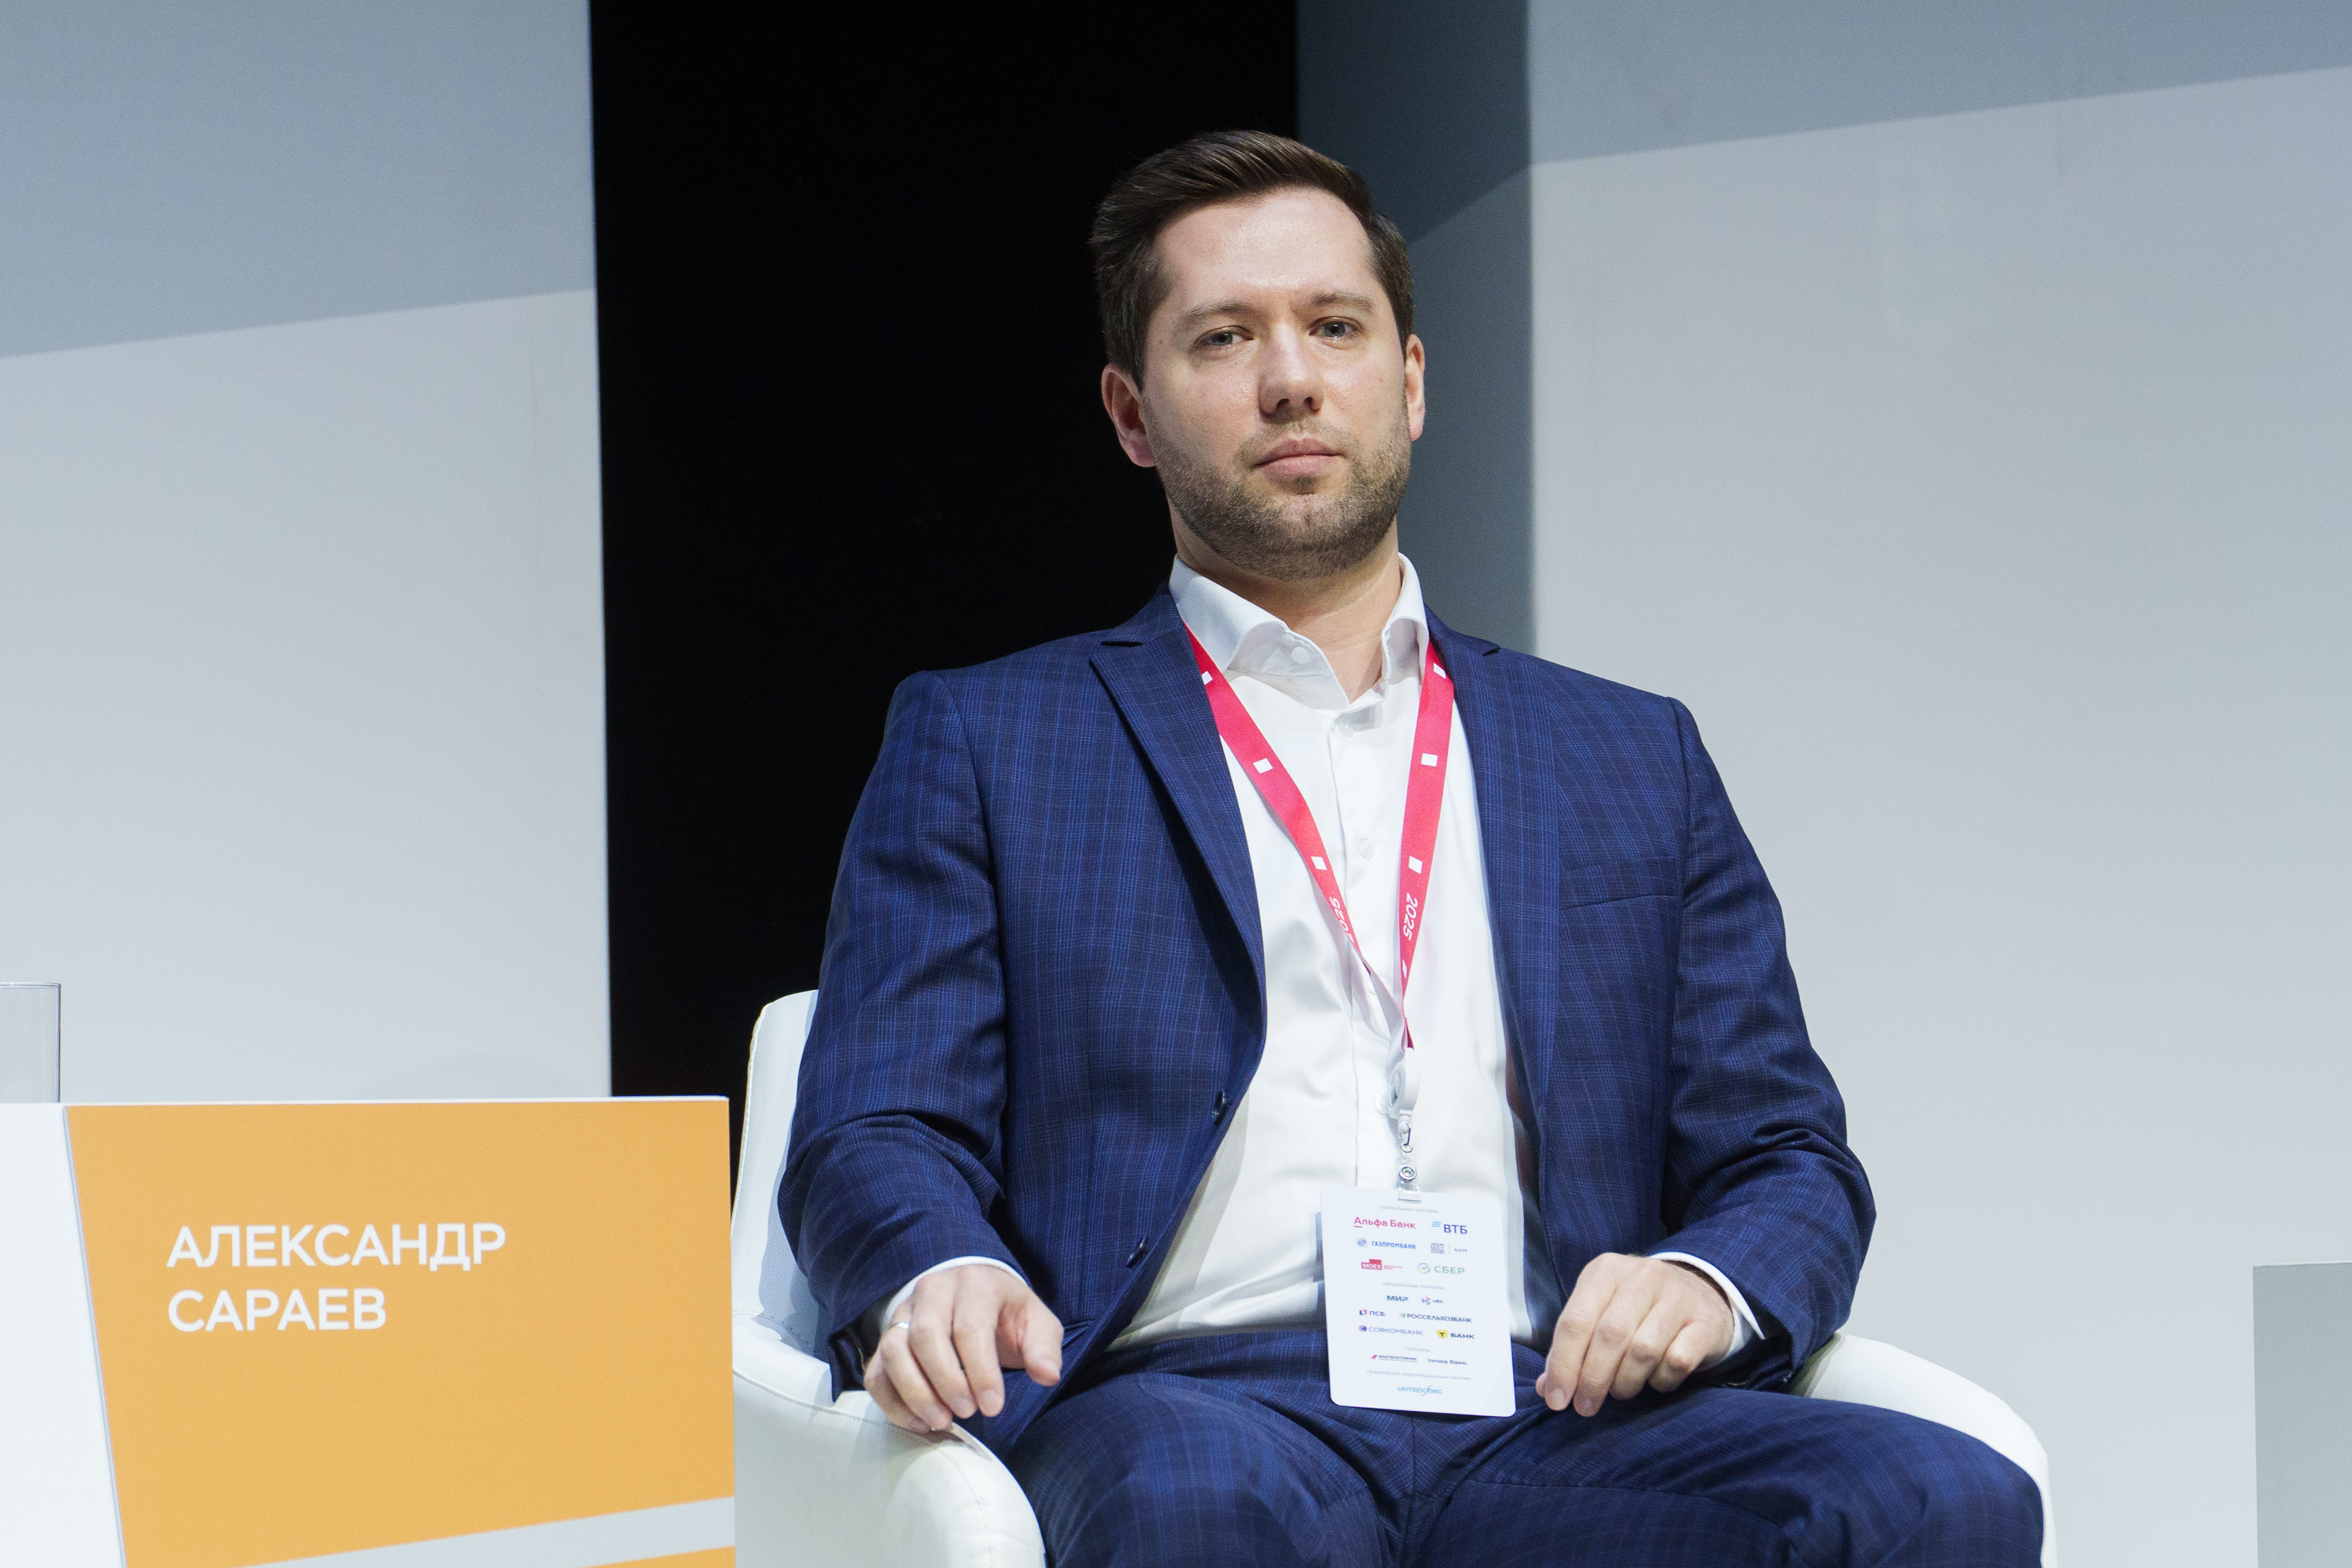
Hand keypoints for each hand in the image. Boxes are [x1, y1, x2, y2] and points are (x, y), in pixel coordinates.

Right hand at [863, 1264, 1062, 1434]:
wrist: (973, 1293)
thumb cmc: (1006, 1312)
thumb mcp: (1035, 1321)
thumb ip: (1044, 1346)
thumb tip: (1047, 1375)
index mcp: (973, 1285)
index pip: (970, 1327)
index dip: (980, 1371)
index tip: (993, 1407)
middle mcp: (933, 1292)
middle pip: (926, 1336)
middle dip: (946, 1381)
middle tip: (967, 1413)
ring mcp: (904, 1314)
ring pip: (894, 1350)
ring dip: (914, 1392)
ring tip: (941, 1421)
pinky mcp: (886, 1338)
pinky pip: (876, 1370)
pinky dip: (891, 1401)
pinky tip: (919, 1422)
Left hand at [1537, 1254, 1733, 1416]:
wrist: (1701, 1295)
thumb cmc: (1638, 1311)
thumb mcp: (1600, 1315)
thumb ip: (1572, 1349)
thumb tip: (1547, 1389)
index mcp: (1606, 1271)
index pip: (1575, 1321)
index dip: (1563, 1365)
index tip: (1558, 1400)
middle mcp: (1642, 1276)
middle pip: (1609, 1335)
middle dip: (1592, 1379)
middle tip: (1586, 1407)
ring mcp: (1677, 1296)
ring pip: (1643, 1349)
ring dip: (1625, 1382)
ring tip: (1620, 1391)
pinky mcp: (1705, 1321)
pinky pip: (1678, 1361)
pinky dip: (1660, 1380)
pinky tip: (1655, 1380)